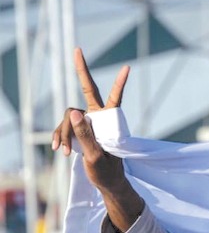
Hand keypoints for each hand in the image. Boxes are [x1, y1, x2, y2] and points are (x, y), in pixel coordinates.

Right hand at [52, 48, 142, 231]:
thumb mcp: (96, 157)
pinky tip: (57, 149)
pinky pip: (64, 126)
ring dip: (63, 133)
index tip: (127, 67)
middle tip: (77, 50)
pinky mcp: (79, 130)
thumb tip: (76, 112)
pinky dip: (59, 137)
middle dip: (81, 71)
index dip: (119, 84)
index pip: (114, 99)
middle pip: (87, 91)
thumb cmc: (107, 172)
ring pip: (69, 116)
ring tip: (63, 152)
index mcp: (110, 123)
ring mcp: (88, 122)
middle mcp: (99, 118)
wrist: (107, 183)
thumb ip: (86, 136)